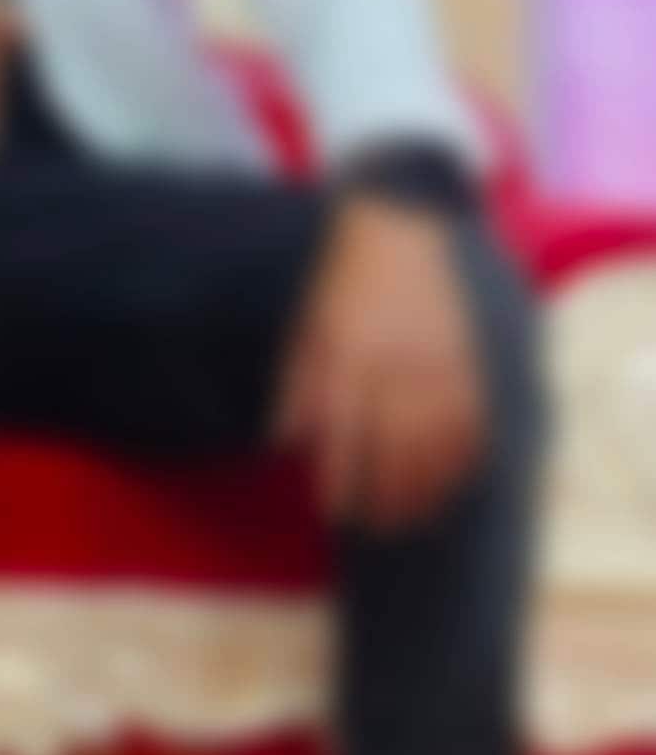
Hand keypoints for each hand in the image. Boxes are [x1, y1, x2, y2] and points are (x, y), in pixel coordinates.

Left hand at [275, 196, 486, 530]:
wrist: (402, 227)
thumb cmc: (342, 286)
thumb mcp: (307, 328)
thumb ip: (297, 385)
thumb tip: (281, 442)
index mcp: (349, 356)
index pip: (344, 433)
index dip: (341, 478)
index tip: (335, 512)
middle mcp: (396, 364)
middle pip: (395, 447)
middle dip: (386, 495)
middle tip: (377, 527)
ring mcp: (438, 362)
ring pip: (437, 441)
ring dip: (427, 485)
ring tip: (413, 517)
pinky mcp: (468, 357)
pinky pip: (473, 417)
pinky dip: (465, 454)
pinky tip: (453, 481)